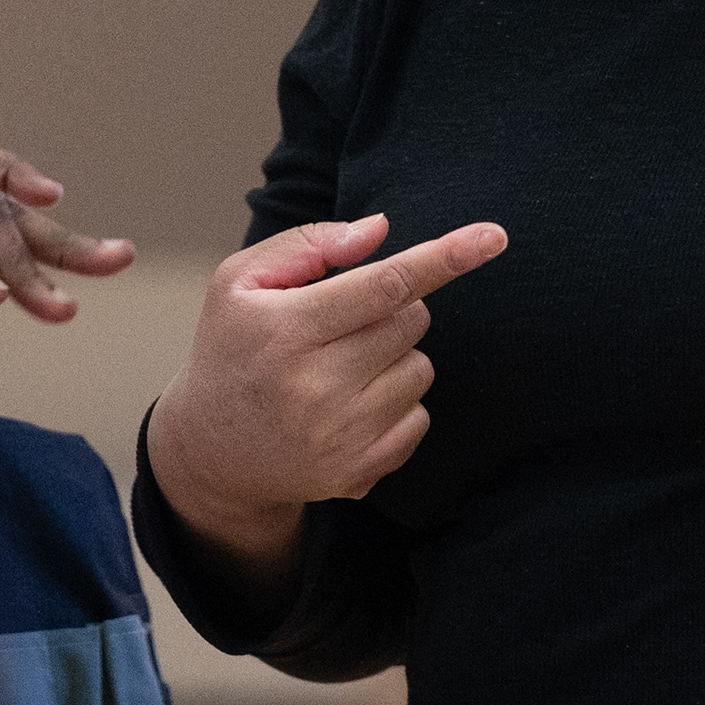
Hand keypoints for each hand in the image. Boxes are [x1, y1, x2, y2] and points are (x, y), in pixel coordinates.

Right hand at [143, 213, 506, 589]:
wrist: (211, 451)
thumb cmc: (231, 347)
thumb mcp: (239, 282)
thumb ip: (309, 246)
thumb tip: (382, 232)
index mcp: (286, 329)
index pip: (384, 284)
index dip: (443, 256)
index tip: (493, 236)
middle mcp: (316, 386)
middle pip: (411, 321)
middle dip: (392, 307)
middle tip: (345, 321)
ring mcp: (341, 435)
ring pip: (421, 368)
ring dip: (394, 356)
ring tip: (341, 366)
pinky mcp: (359, 472)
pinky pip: (420, 417)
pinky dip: (396, 402)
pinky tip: (350, 405)